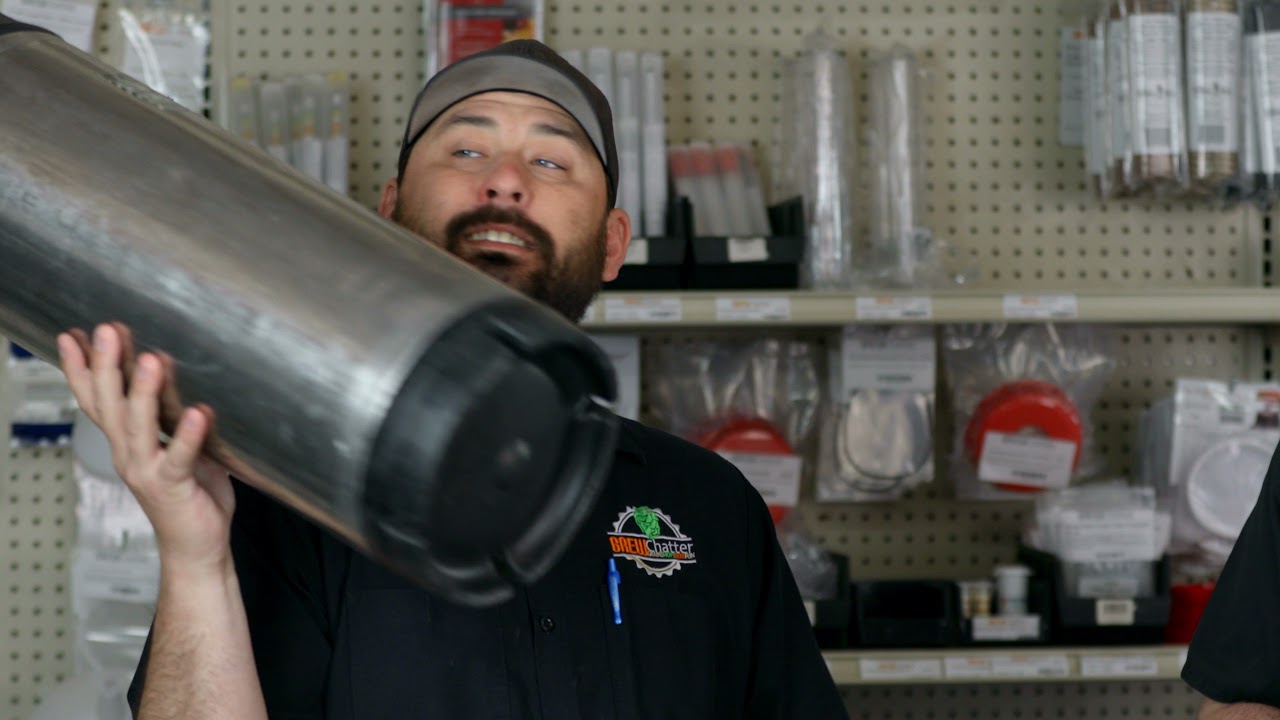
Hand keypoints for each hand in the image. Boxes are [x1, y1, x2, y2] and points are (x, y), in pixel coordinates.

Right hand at [58, 324, 234, 574]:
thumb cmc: (191, 493)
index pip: (96, 400)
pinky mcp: (174, 487)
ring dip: (144, 392)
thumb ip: (170, 412)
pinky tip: (198, 413)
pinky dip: (187, 435)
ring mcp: (147, 471)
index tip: (72, 335)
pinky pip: (179, 458)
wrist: (197, 547)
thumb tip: (170, 366)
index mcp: (126, 442)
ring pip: (138, 427)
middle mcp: (129, 454)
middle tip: (108, 330)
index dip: (82, 369)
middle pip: (110, 405)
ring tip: (151, 359)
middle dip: (106, 366)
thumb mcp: (179, 442)